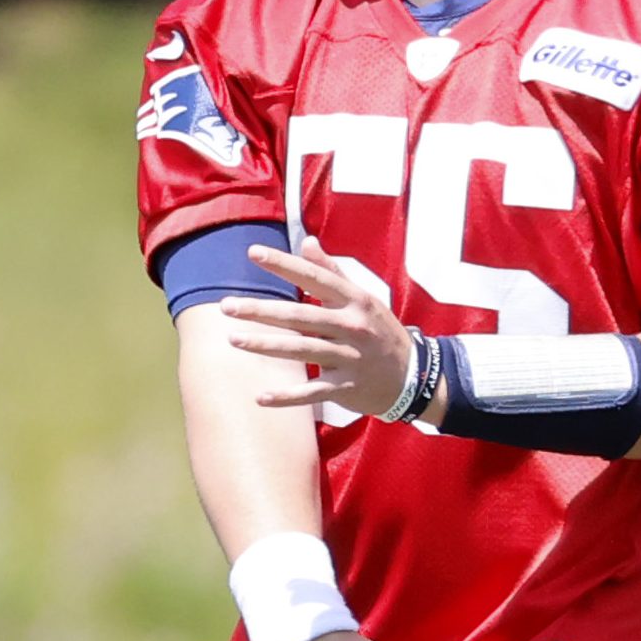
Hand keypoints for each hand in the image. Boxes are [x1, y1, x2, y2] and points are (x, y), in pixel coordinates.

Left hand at [225, 237, 419, 417]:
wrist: (414, 376)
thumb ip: (333, 272)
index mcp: (354, 300)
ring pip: (301, 350)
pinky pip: (312, 392)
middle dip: (262, 311)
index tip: (253, 252)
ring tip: (233, 339)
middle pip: (300, 316)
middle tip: (226, 306)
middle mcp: (351, 326)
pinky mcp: (346, 387)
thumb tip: (307, 243)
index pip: (314, 278)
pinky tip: (260, 396)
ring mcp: (349, 358)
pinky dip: (287, 397)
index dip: (284, 264)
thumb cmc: (381, 331)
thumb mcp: (363, 298)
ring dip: (266, 346)